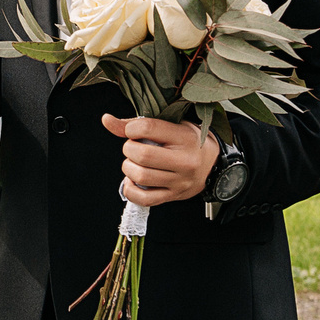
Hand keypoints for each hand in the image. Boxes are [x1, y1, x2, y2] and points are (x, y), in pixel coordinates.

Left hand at [100, 114, 218, 206]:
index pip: (148, 128)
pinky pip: (144, 199)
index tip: (133, 131)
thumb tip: (106, 120)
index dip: (131, 128)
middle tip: (133, 148)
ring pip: (141, 176)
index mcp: (184, 137)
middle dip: (129, 149)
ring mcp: (179, 181)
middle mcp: (184, 160)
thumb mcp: (171, 125)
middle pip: (142, 155)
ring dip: (128, 168)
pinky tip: (133, 180)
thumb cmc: (189, 141)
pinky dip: (131, 190)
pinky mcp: (173, 196)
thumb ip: (137, 123)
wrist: (212, 164)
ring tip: (134, 163)